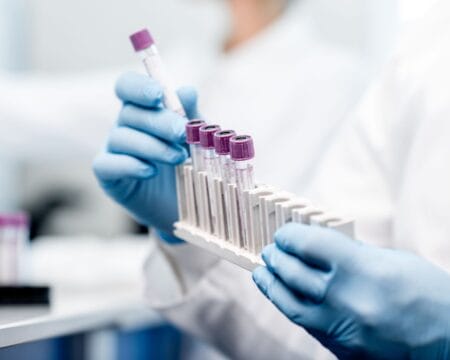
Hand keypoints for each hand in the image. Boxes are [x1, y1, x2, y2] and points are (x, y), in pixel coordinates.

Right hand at [93, 72, 198, 241]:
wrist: (187, 203)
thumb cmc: (190, 163)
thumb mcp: (196, 137)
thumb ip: (191, 115)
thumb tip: (188, 91)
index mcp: (143, 109)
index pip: (128, 86)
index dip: (139, 87)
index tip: (158, 95)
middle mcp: (124, 125)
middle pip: (129, 112)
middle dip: (158, 122)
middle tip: (182, 134)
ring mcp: (113, 150)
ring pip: (121, 138)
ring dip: (152, 146)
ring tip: (178, 158)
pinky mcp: (109, 177)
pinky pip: (107, 164)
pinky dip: (129, 165)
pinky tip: (151, 171)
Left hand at [253, 223, 449, 358]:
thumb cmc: (428, 295)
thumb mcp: (391, 261)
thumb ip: (350, 253)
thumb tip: (317, 247)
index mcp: (362, 269)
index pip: (307, 244)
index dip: (289, 236)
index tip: (283, 233)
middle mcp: (347, 299)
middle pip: (293, 272)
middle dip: (277, 257)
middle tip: (271, 250)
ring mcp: (341, 329)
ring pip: (288, 303)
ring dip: (271, 283)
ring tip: (263, 271)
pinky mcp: (341, 350)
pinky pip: (305, 324)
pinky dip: (289, 305)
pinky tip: (283, 295)